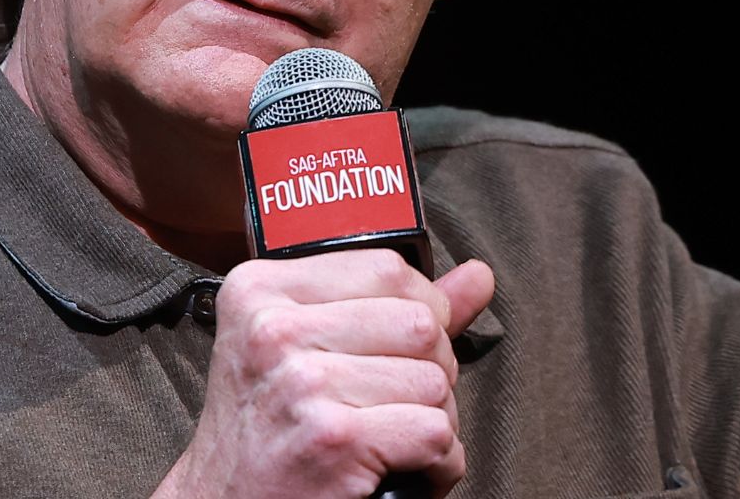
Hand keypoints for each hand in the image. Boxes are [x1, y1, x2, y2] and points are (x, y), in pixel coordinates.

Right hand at [154, 251, 496, 498]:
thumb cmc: (266, 429)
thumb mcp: (303, 348)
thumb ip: (393, 306)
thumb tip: (478, 276)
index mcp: (261, 290)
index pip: (388, 269)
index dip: (416, 313)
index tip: (388, 351)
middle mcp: (275, 329)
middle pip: (420, 324)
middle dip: (427, 370)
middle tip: (385, 404)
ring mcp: (303, 384)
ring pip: (436, 382)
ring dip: (431, 422)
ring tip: (385, 437)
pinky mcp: (334, 440)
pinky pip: (436, 435)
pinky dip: (435, 464)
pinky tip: (396, 468)